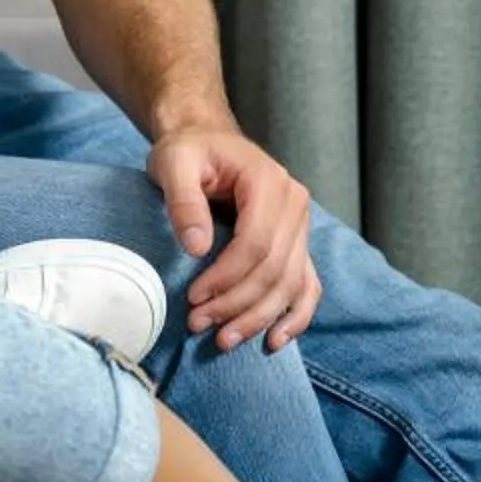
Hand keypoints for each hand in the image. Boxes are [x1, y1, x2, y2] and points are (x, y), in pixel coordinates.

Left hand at [149, 123, 319, 351]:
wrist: (206, 141)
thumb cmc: (188, 151)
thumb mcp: (174, 163)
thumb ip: (184, 201)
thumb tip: (197, 248)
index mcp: (269, 183)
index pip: (257, 243)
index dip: (226, 277)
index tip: (193, 298)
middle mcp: (295, 206)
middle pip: (275, 270)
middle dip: (237, 304)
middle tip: (198, 325)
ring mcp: (300, 227)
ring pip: (290, 284)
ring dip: (259, 318)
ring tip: (223, 340)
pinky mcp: (296, 244)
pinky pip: (306, 285)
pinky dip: (295, 316)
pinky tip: (273, 340)